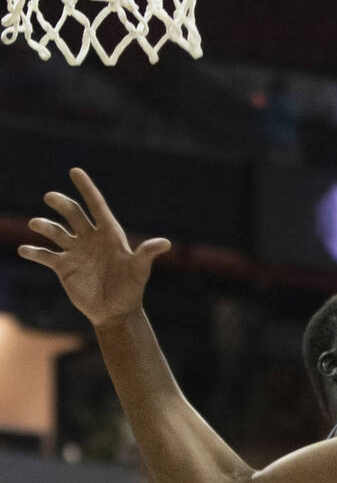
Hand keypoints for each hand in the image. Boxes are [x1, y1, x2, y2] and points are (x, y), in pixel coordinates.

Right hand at [17, 168, 170, 328]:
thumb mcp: (139, 270)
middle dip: (62, 204)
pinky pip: (45, 255)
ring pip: (56, 232)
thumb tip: (165, 243)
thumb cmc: (131, 288)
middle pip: (73, 214)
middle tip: (50, 196)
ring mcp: (75, 251)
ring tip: (36, 224)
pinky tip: (25, 249)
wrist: (116, 311)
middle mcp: (91, 238)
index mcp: (109, 234)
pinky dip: (34, 251)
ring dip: (44, 226)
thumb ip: (146, 254)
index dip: (87, 188)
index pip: (97, 206)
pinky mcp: (63, 267)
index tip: (75, 171)